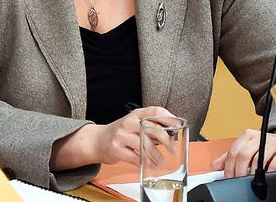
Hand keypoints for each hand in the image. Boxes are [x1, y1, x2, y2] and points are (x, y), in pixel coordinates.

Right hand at [50, 106, 175, 170]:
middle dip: (166, 140)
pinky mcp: (116, 149)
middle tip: (172, 148)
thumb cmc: (120, 133)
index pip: (155, 111)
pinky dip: (144, 163)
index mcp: (135, 114)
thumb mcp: (134, 124)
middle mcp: (128, 122)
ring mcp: (121, 136)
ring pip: (144, 145)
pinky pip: (135, 158)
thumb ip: (150, 126)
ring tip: (160, 161)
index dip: (168, 117)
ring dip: (156, 155)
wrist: (97, 141)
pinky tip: (148, 165)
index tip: (178, 126)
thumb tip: (172, 133)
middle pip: (152, 129)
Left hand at [210, 128, 275, 177]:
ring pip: (258, 159)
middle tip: (238, 180)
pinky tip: (264, 177)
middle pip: (244, 154)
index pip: (234, 151)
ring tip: (250, 180)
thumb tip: (214, 166)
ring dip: (252, 173)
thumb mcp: (246, 149)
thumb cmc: (265, 148)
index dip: (229, 166)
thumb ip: (231, 156)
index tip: (228, 177)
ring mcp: (272, 143)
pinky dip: (267, 173)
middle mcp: (259, 137)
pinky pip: (273, 165)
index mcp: (247, 135)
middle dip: (239, 170)